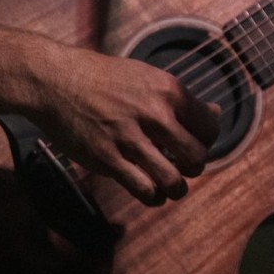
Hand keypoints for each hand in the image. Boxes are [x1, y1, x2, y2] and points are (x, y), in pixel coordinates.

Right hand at [31, 44, 220, 206]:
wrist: (58, 81)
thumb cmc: (104, 78)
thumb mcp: (147, 76)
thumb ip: (180, 99)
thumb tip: (215, 112)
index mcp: (167, 89)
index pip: (209, 128)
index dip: (205, 140)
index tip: (192, 143)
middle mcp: (154, 113)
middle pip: (196, 157)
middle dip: (193, 167)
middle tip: (180, 164)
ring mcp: (130, 138)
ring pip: (173, 182)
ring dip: (175, 188)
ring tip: (168, 183)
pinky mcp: (108, 159)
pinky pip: (145, 191)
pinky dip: (153, 197)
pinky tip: (149, 189)